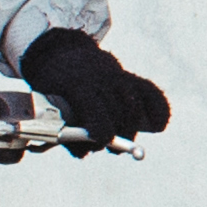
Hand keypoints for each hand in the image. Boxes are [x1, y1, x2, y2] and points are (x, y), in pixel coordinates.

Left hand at [17, 31, 171, 145]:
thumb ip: (64, 130)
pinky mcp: (130, 77)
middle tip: (112, 148)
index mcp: (76, 83)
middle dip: (117, 132)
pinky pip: (150, 92)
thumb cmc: (54, 89)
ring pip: (133, 105)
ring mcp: (117, 75)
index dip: (101, 126)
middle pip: (118, 108)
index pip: (94, 105)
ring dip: (129, 128)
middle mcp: (100, 77)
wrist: (62, 54)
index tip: (103, 141)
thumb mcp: (48, 105)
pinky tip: (159, 125)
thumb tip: (83, 152)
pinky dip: (159, 110)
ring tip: (123, 141)